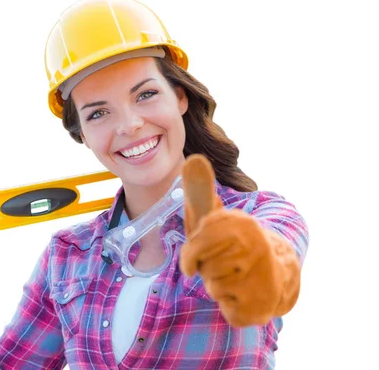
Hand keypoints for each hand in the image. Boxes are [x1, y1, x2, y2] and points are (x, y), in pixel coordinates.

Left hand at [179, 154, 300, 326]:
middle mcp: (258, 249)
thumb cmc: (233, 245)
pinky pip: (228, 310)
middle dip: (207, 268)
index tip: (196, 256)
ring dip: (218, 286)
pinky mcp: (265, 305)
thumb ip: (200, 192)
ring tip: (235, 278)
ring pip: (215, 288)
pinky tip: (244, 295)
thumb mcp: (214, 218)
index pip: (200, 243)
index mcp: (243, 226)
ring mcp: (264, 278)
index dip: (192, 253)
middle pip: (206, 267)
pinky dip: (230, 306)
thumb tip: (193, 159)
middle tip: (223, 264)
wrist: (276, 275)